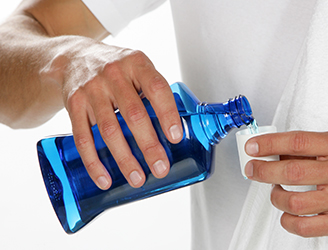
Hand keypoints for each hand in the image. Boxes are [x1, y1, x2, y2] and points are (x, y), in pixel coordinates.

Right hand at [43, 41, 182, 189]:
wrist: (75, 56)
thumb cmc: (116, 68)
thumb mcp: (138, 67)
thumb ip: (155, 92)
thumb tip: (176, 128)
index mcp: (136, 64)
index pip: (156, 89)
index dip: (167, 114)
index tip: (176, 137)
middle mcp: (113, 74)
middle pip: (133, 114)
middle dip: (149, 145)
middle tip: (160, 167)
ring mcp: (91, 89)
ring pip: (109, 130)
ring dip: (124, 158)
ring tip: (137, 178)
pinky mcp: (74, 104)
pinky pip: (83, 137)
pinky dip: (93, 161)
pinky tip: (104, 178)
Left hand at [244, 131, 327, 236]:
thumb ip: (308, 146)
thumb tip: (273, 151)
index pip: (297, 142)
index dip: (269, 144)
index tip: (252, 147)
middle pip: (291, 172)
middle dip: (263, 171)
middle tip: (252, 169)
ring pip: (293, 201)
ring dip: (275, 196)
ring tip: (276, 191)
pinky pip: (303, 226)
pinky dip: (287, 220)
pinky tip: (287, 212)